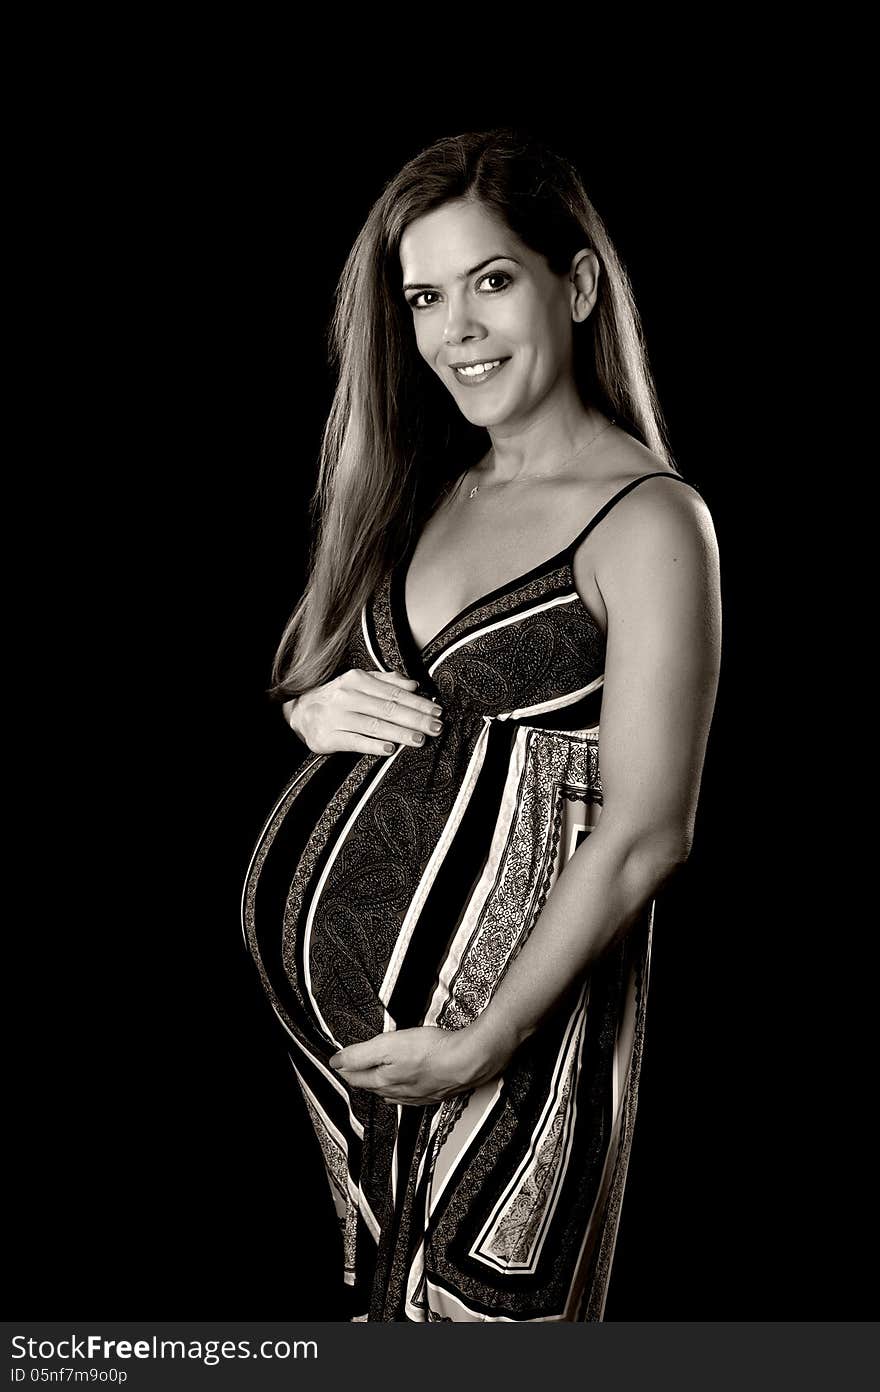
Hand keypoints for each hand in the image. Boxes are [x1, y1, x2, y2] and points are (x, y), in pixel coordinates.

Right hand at [287, 669, 443, 756]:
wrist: (300, 711)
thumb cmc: (337, 697)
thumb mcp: (359, 683)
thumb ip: (387, 682)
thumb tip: (414, 684)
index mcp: (357, 680)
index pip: (394, 692)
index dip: (417, 702)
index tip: (437, 711)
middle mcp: (347, 696)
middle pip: (388, 708)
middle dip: (415, 719)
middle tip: (436, 727)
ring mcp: (336, 717)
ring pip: (374, 725)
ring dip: (399, 733)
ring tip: (420, 739)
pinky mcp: (327, 737)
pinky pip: (354, 741)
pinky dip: (372, 745)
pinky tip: (390, 749)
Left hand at [327, 1023, 513, 1105]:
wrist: (467, 1060)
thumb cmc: (432, 1051)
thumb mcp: (388, 1045)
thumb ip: (360, 1054)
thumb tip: (336, 1061)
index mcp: (384, 1080)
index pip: (356, 1077)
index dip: (344, 1068)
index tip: (337, 1064)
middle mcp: (399, 1092)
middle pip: (372, 1086)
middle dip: (360, 1078)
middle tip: (350, 1071)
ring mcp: (418, 1095)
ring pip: (391, 1093)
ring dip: (380, 1087)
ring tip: (373, 1082)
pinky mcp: (435, 1092)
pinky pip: (411, 1097)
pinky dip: (402, 1093)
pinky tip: (404, 1090)